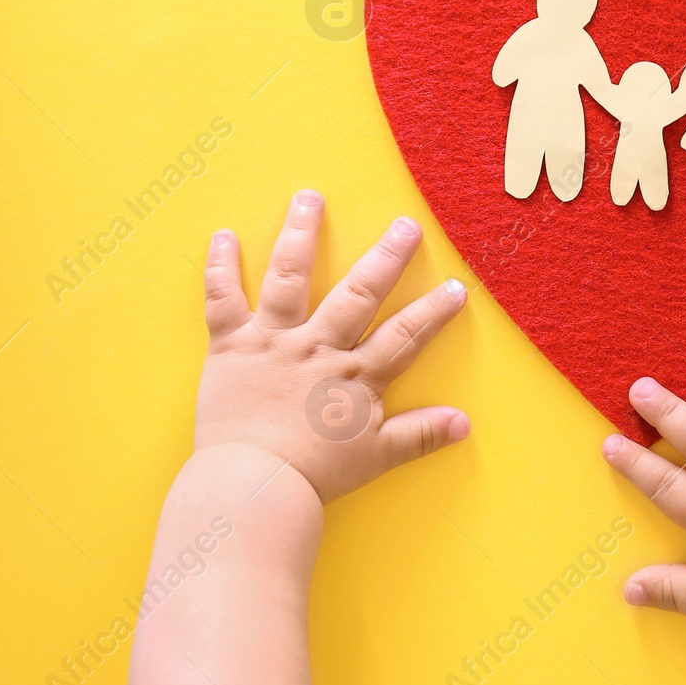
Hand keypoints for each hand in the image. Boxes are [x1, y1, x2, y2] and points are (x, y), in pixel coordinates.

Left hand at [194, 190, 470, 501]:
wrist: (253, 486)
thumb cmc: (314, 476)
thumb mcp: (377, 458)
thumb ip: (421, 435)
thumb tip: (466, 423)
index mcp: (355, 376)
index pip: (405, 335)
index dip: (433, 310)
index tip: (456, 286)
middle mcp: (318, 348)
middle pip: (357, 294)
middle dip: (385, 257)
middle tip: (405, 224)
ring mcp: (273, 342)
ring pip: (290, 278)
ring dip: (300, 235)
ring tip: (310, 198)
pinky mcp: (231, 347)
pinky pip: (223, 300)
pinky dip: (220, 267)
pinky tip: (223, 236)